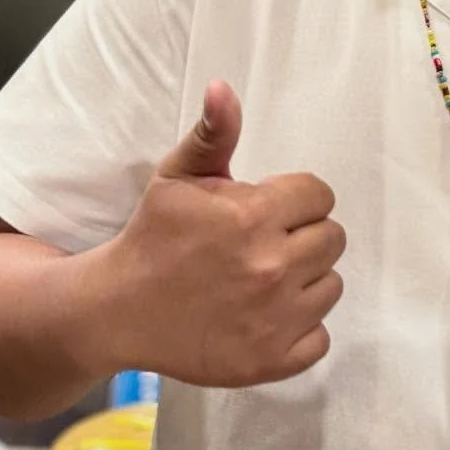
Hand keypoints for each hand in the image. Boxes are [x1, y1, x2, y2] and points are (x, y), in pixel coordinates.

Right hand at [101, 81, 345, 388]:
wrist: (117, 310)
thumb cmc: (153, 237)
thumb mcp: (177, 177)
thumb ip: (214, 134)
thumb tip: (223, 88)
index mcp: (253, 217)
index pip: (319, 195)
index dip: (295, 199)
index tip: (267, 211)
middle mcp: (271, 267)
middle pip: (332, 238)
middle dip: (302, 235)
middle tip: (264, 244)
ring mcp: (275, 319)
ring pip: (330, 285)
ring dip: (305, 280)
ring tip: (263, 279)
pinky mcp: (272, 361)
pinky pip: (320, 339)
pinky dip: (300, 330)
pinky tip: (267, 317)